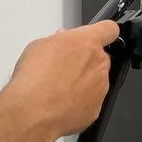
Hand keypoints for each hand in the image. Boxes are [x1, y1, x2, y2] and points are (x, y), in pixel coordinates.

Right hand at [5, 21, 119, 140]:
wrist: (32, 112)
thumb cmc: (34, 78)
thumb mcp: (39, 45)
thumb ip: (57, 40)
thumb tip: (60, 42)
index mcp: (88, 42)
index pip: (109, 29)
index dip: (103, 32)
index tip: (97, 36)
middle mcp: (98, 63)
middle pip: (100, 57)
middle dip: (86, 60)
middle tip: (65, 67)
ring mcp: (100, 87)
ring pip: (97, 80)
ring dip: (84, 82)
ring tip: (59, 89)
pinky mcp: (95, 109)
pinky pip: (91, 102)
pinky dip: (80, 102)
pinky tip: (61, 103)